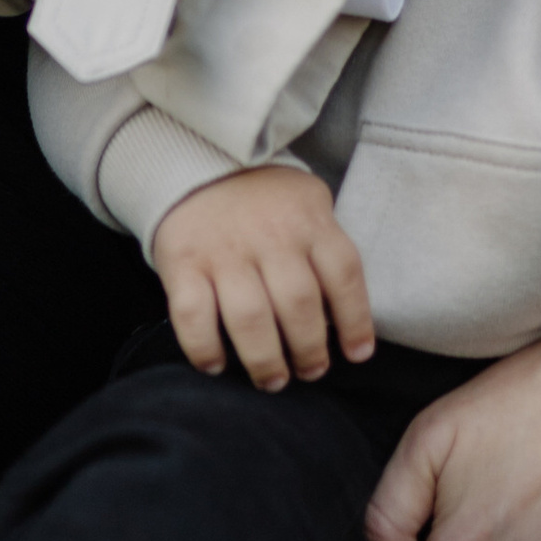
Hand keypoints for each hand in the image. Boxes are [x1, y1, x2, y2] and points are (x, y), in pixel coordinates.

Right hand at [151, 166, 373, 389]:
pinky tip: (217, 366)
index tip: (358, 354)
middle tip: (310, 372)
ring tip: (273, 380)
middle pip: (298, 305)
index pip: (343, 274)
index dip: (356, 321)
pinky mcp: (183, 263)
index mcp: (308, 220)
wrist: (199, 160)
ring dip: (265, 361)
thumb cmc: (265, 197)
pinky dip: (205, 349)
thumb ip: (324, 248)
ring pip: (250, 319)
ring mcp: (224, 250)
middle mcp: (270, 235)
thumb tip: (341, 317)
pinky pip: (193, 316)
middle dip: (309, 352)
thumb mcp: (307, 203)